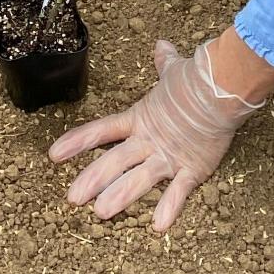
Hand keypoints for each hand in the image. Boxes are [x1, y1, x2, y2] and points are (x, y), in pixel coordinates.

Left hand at [50, 38, 263, 229]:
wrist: (220, 87)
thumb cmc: (195, 79)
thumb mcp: (174, 70)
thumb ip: (164, 64)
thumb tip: (162, 47)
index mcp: (140, 119)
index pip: (102, 130)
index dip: (77, 142)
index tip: (54, 155)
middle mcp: (149, 140)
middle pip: (114, 161)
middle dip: (92, 179)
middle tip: (72, 198)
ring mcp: (169, 156)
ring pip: (139, 179)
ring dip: (120, 196)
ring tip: (102, 212)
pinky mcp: (192, 168)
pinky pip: (179, 191)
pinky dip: (170, 208)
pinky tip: (158, 227)